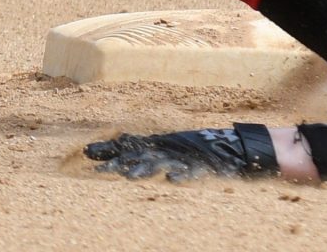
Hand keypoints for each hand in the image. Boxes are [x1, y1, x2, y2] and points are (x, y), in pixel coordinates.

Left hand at [84, 125, 278, 181]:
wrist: (239, 149)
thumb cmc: (206, 152)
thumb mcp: (176, 151)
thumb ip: (156, 154)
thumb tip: (127, 161)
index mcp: (162, 144)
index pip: (131, 145)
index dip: (110, 148)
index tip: (87, 152)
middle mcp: (170, 149)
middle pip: (140, 154)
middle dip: (118, 159)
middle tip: (96, 167)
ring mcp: (186, 157)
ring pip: (162, 163)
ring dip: (144, 168)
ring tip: (128, 176)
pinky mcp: (204, 167)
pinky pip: (192, 172)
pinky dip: (183, 175)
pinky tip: (172, 180)